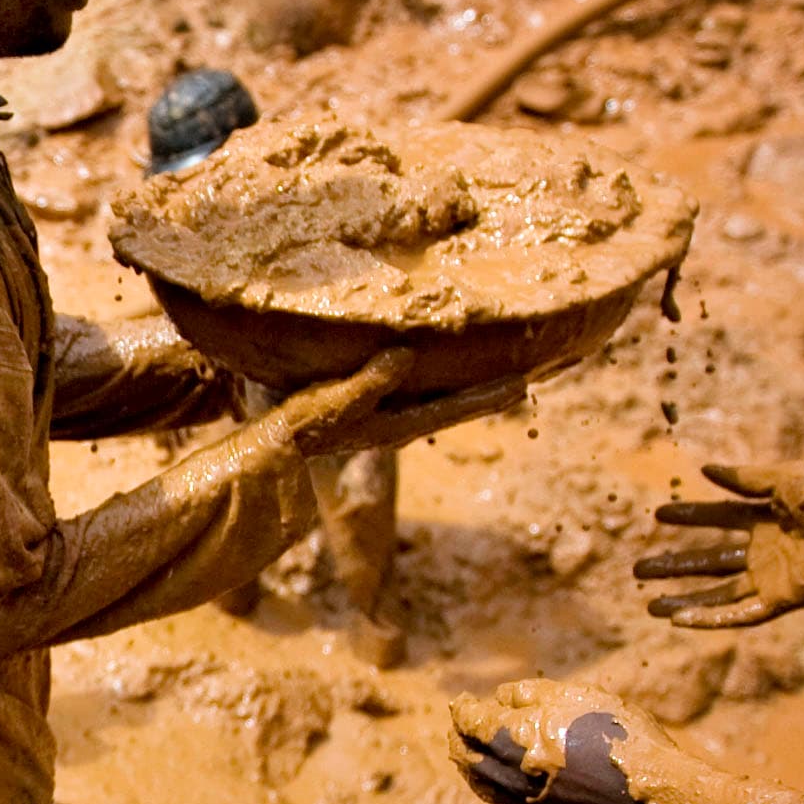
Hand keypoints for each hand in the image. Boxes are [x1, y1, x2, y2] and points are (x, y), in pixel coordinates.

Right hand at [277, 350, 532, 459]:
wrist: (276, 448)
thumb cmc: (299, 426)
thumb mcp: (328, 402)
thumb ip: (366, 383)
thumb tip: (405, 356)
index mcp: (395, 423)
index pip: (452, 408)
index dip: (487, 396)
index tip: (524, 384)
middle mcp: (399, 422)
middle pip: (456, 406)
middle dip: (490, 393)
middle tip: (528, 379)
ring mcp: (389, 417)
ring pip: (442, 401)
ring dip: (470, 388)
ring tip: (498, 372)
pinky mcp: (375, 408)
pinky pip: (422, 394)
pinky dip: (443, 383)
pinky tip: (445, 371)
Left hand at [450, 678, 803, 803]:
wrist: (656, 792)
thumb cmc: (620, 735)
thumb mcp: (577, 696)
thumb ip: (533, 694)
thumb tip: (501, 697)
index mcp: (512, 740)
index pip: (471, 723)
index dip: (463, 709)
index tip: (461, 702)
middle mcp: (512, 776)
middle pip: (471, 758)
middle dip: (459, 741)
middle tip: (456, 730)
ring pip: (488, 789)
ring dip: (473, 771)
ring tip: (468, 760)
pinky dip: (503, 794)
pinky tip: (508, 788)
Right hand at [633, 462, 803, 628]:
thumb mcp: (785, 480)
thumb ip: (745, 478)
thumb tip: (704, 469)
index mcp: (770, 517)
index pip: (720, 516)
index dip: (690, 516)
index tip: (658, 514)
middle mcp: (768, 549)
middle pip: (711, 561)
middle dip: (675, 565)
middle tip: (638, 569)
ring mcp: (775, 576)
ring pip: (720, 592)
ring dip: (685, 599)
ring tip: (651, 603)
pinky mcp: (785, 598)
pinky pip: (742, 613)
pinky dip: (711, 618)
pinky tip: (681, 620)